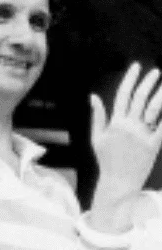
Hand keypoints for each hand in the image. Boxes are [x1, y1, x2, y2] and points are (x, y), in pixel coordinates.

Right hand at [90, 63, 161, 203]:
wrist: (118, 182)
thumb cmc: (106, 160)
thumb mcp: (96, 137)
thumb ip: (97, 116)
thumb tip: (93, 97)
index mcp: (114, 123)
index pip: (123, 95)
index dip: (130, 79)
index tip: (136, 66)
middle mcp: (128, 126)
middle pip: (140, 99)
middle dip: (148, 83)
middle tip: (157, 71)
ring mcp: (141, 136)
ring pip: (153, 110)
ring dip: (161, 96)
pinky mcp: (153, 146)